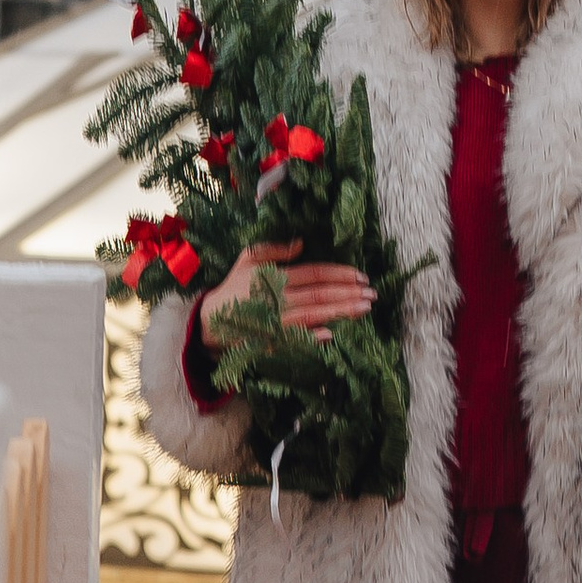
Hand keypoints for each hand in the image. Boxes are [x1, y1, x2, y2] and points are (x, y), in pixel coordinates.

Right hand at [199, 237, 373, 344]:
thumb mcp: (248, 259)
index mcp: (275, 277)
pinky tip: (332, 335)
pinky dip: (312, 337)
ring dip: (341, 313)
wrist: (209, 320)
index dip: (339, 274)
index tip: (361, 276)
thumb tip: (302, 242)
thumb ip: (274, 249)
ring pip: (313, 316)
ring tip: (364, 309)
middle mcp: (277, 298)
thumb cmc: (234, 286)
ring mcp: (274, 321)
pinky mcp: (270, 340)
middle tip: (372, 294)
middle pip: (320, 295)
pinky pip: (295, 339)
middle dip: (349, 294)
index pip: (314, 274)